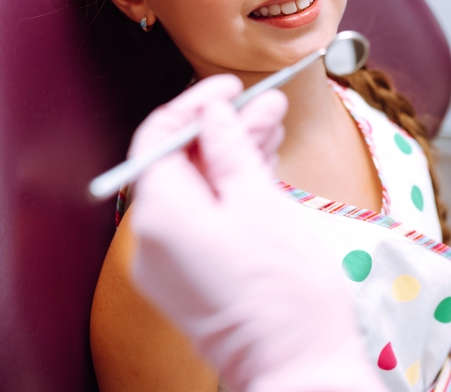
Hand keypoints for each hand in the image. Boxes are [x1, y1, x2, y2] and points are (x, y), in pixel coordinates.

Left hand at [128, 75, 385, 391]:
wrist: (298, 364)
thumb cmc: (283, 290)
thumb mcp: (259, 201)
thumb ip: (230, 149)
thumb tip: (214, 113)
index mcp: (160, 214)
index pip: (159, 136)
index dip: (195, 102)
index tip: (231, 86)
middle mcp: (152, 238)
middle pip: (179, 161)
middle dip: (222, 127)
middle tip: (266, 103)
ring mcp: (170, 261)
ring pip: (196, 187)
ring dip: (232, 154)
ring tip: (274, 126)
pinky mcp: (192, 275)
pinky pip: (204, 216)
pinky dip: (231, 188)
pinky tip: (264, 163)